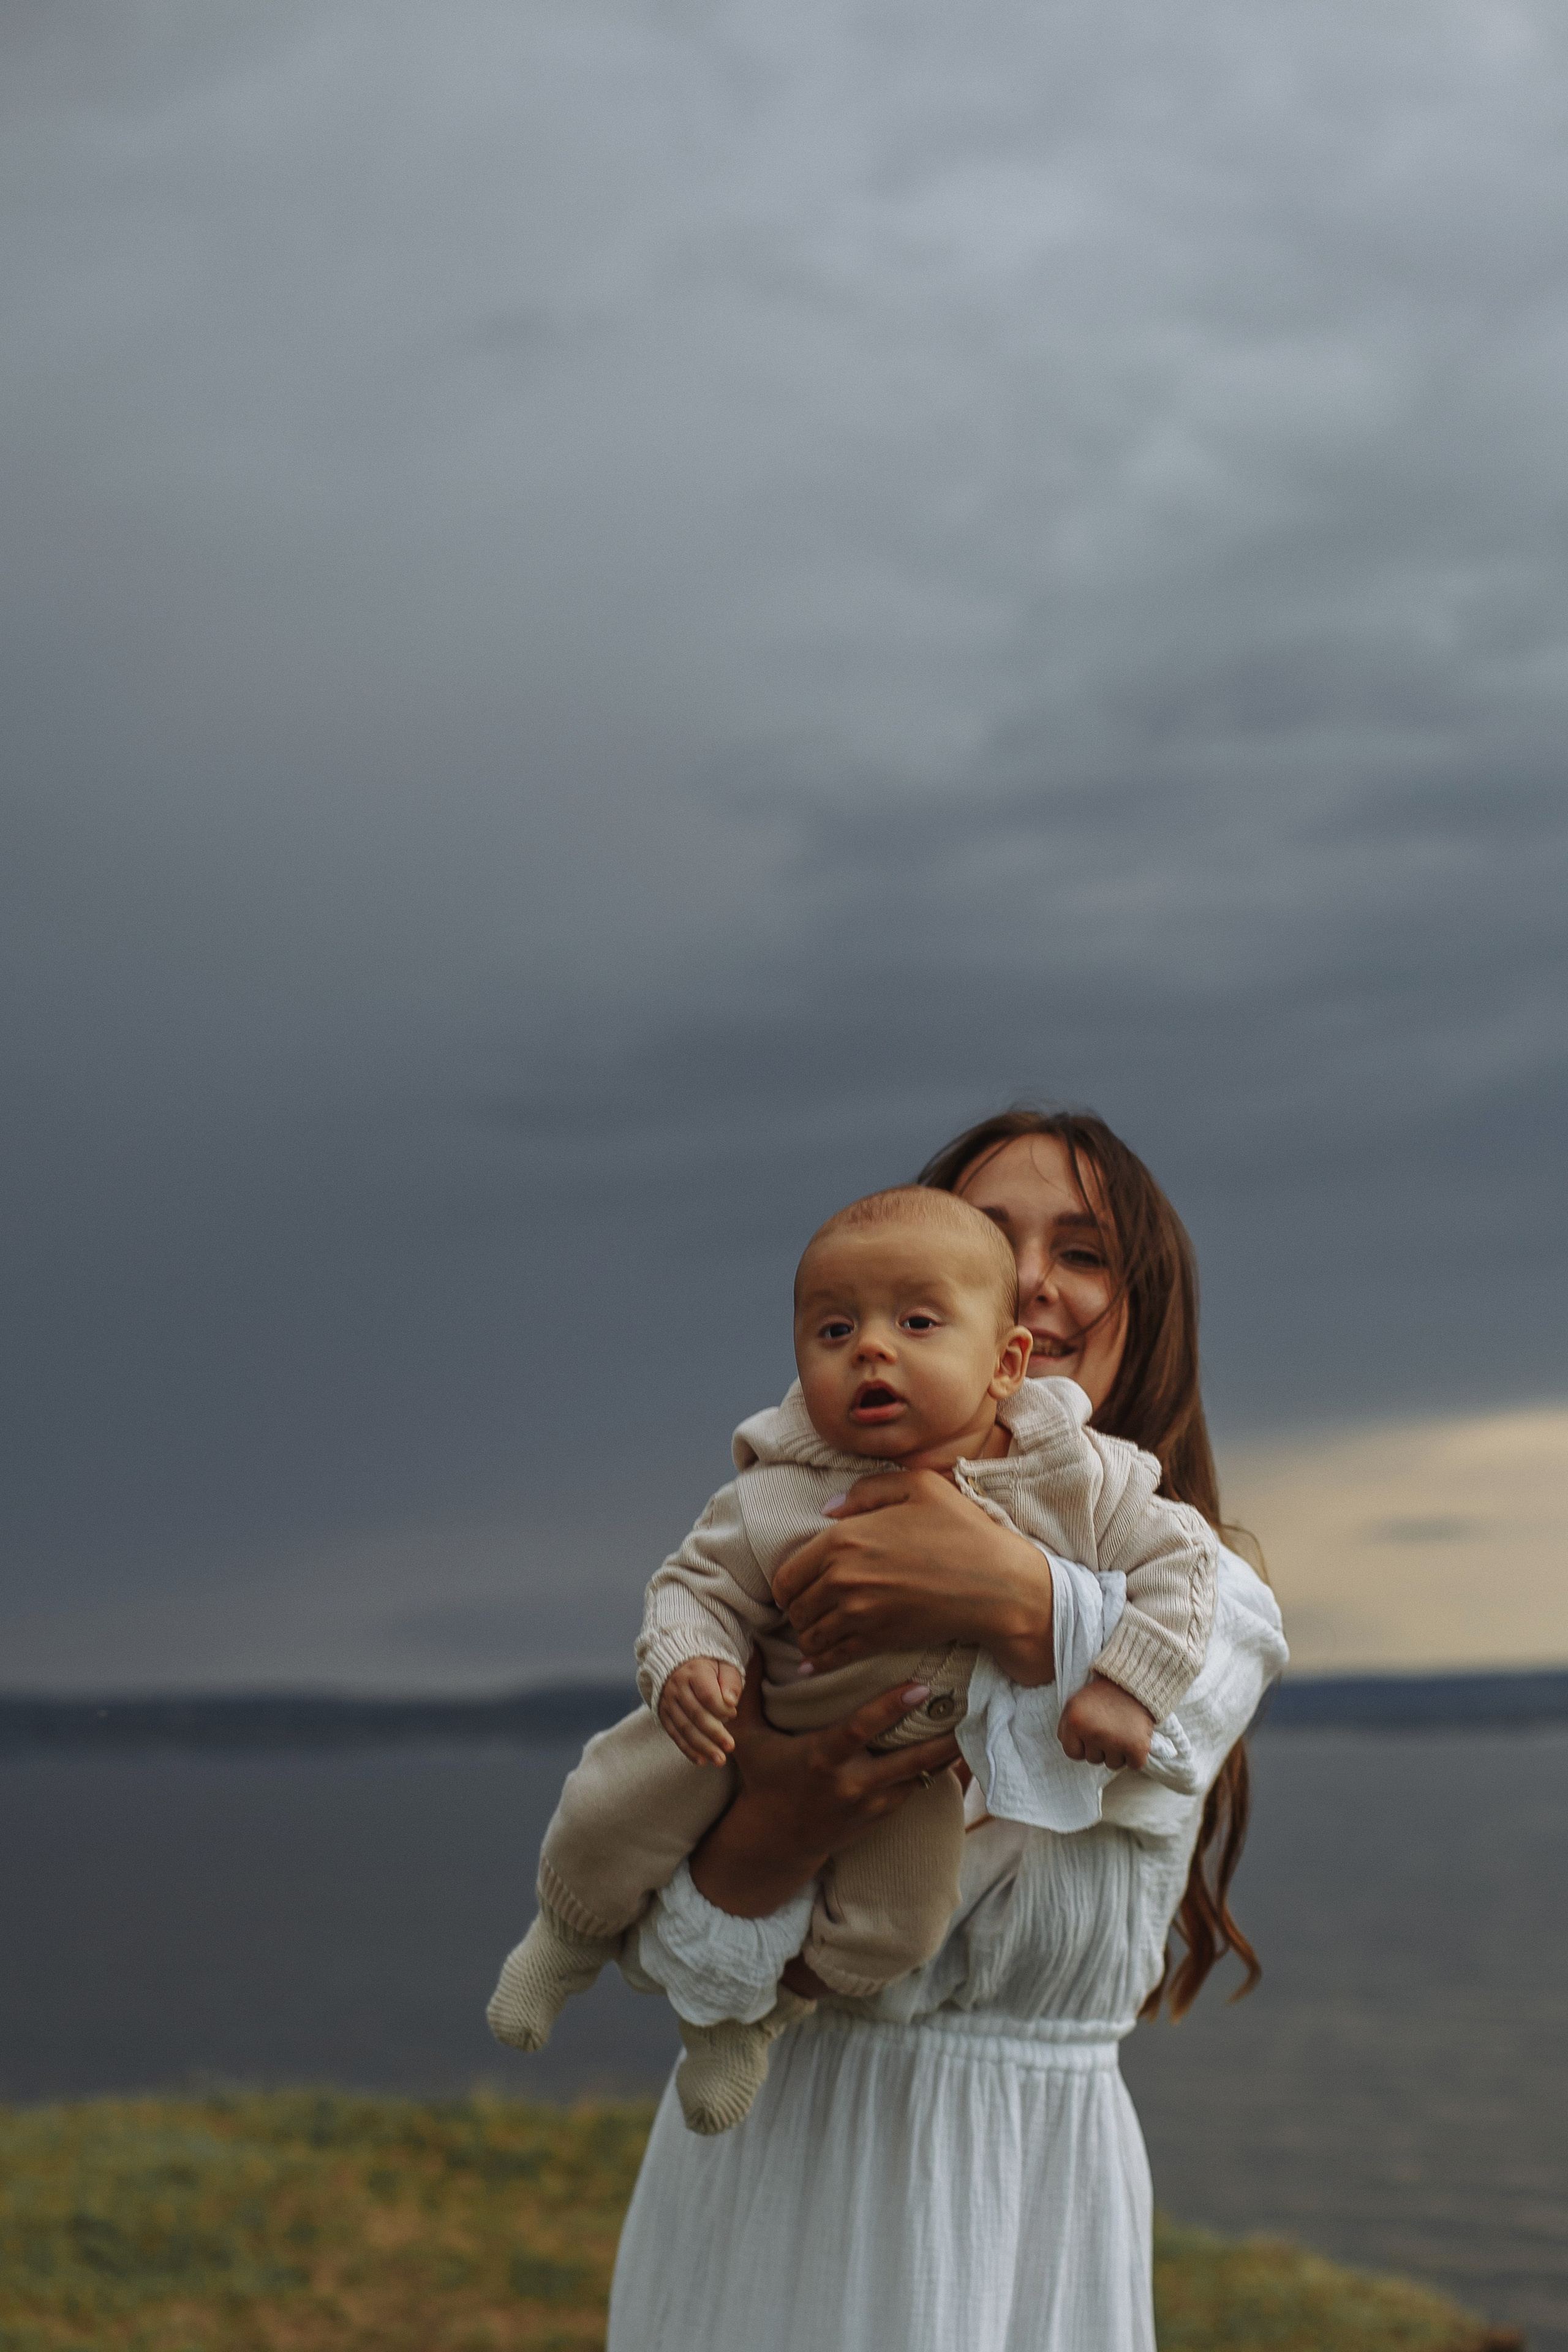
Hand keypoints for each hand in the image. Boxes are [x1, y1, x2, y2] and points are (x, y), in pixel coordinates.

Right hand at [658, 1657, 744, 1765]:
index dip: (721, 1708)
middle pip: (695, 1714)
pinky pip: (674, 1734)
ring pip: (684, 1728)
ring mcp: (668, 1702)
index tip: (734, 1713)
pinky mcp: (663, 1715)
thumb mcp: (724, 1665)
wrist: (678, 1663)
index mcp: (694, 1672)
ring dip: (702, 1746)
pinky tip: (702, 1761)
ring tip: (720, 1760)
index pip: (707, 1695)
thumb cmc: (710, 1666)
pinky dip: (687, 1749)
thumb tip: (731, 1702)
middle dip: (714, 1733)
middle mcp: (677, 1687)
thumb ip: (731, 1681)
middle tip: (730, 1747)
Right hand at [688, 1654, 961, 1917]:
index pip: (860, 1730)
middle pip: (907, 1760)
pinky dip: (936, 1770)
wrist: (775, 1842)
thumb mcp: (747, 1738)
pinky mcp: (881, 1815)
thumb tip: (754, 1643)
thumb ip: (749, 1692)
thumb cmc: (762, 1780)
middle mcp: (850, 1783)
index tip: (920, 1686)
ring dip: (946, 1752)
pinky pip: (916, 1789)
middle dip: (940, 1735)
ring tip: (973, 1722)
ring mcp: (869, 1803)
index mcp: (820, 1759)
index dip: (891, 1708)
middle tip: (967, 1705)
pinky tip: (957, 1747)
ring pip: (919, 1776)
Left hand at [772, 1471, 1055, 1684]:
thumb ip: (867, 1490)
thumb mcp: (920, 1486)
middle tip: (808, 1608)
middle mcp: (843, 1577)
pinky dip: (819, 1663)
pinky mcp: (878, 1641)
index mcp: (844, 1538)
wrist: (999, 1585)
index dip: (788, 1581)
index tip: (800, 1585)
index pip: (788, 1571)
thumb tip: (828, 1509)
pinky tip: (815, 1663)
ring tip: (817, 1629)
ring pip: (809, 1635)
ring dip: (808, 1634)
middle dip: (796, 1608)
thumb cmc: (963, 1530)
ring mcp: (859, 1613)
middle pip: (794, 1605)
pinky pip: (832, 1658)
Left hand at [1057, 1674, 1155, 1770]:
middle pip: (1093, 1760)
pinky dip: (1135, 1756)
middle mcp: (1093, 1734)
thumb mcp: (1075, 1704)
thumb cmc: (1103, 1695)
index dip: (1082, 1745)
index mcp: (1075, 1723)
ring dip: (1118, 1752)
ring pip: (1112, 1765)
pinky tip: (1134, 1738)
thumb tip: (1071, 1749)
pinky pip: (1133, 1765)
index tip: (1091, 1732)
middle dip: (1100, 1747)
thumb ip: (1067, 1728)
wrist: (1134, 1682)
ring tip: (1121, 1730)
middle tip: (1109, 1726)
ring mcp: (1115, 1742)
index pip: (1072, 1753)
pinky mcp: (1136, 1746)